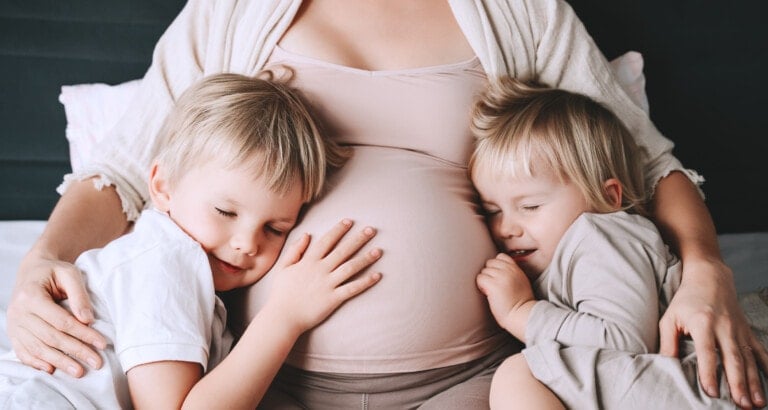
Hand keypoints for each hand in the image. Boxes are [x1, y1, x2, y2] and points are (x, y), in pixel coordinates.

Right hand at [7, 251, 106, 376]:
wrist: (31, 271)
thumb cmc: (53, 271)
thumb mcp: (69, 273)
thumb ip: (79, 295)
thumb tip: (87, 320)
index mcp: (31, 295)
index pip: (61, 321)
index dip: (83, 334)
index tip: (102, 344)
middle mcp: (18, 312)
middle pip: (51, 337)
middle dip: (75, 351)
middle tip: (96, 363)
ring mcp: (14, 325)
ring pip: (38, 348)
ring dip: (59, 362)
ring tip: (79, 371)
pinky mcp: (13, 333)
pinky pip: (24, 352)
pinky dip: (37, 363)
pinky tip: (52, 370)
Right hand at [262, 219, 381, 333]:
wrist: (282, 317)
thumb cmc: (281, 293)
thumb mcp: (283, 267)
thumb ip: (295, 250)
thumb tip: (307, 234)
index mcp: (308, 261)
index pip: (326, 241)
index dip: (338, 230)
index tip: (349, 221)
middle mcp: (320, 270)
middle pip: (343, 251)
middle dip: (358, 239)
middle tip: (372, 230)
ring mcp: (327, 284)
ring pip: (350, 267)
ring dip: (366, 258)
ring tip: (379, 251)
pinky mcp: (333, 299)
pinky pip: (352, 288)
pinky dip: (365, 282)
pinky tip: (377, 276)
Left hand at [476, 253, 535, 340]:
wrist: (523, 315)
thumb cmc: (521, 304)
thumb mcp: (521, 282)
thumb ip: (512, 273)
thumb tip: (497, 270)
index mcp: (517, 269)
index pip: (501, 256)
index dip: (495, 266)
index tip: (496, 277)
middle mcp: (509, 271)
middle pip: (490, 263)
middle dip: (489, 273)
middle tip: (492, 285)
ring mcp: (501, 277)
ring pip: (484, 271)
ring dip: (484, 280)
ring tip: (491, 291)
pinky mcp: (494, 285)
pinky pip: (480, 279)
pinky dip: (481, 286)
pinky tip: (487, 293)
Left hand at [659, 258, 767, 408]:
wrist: (710, 277)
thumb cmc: (686, 300)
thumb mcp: (670, 317)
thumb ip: (668, 342)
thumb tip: (665, 365)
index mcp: (702, 323)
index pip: (706, 352)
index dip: (709, 373)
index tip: (711, 392)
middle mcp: (723, 327)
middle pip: (732, 359)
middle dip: (738, 383)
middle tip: (741, 404)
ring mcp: (738, 330)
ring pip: (748, 359)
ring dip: (753, 382)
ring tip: (756, 402)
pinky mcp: (746, 331)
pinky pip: (759, 351)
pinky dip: (765, 367)